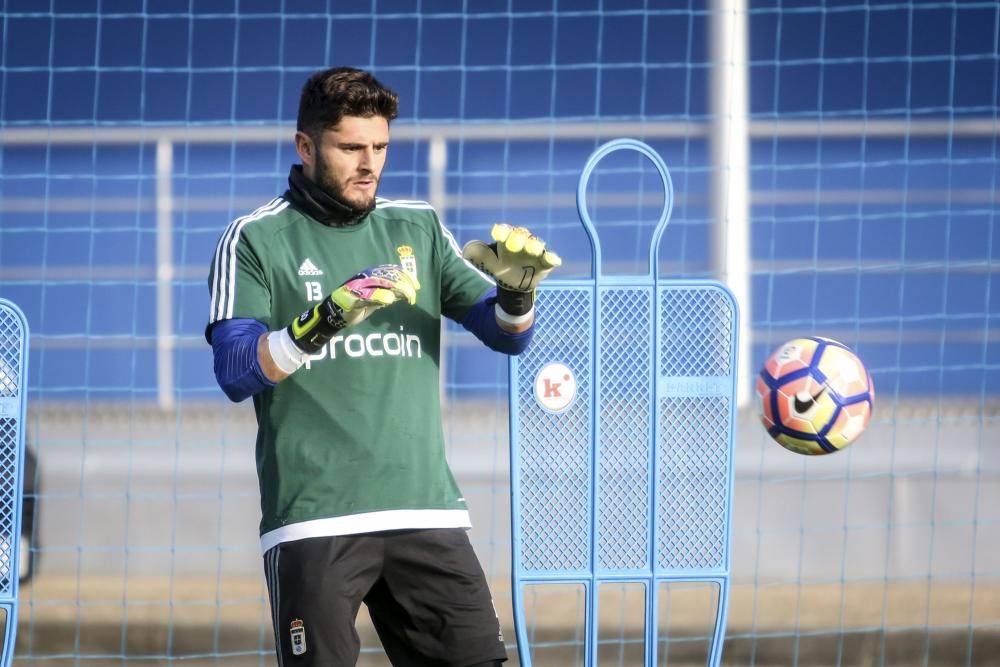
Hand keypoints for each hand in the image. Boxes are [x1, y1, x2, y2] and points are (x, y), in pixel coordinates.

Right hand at [288, 264, 419, 352]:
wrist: (336, 313)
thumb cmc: (357, 304)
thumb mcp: (377, 298)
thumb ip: (390, 293)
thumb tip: (407, 292)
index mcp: (371, 275)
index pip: (391, 270)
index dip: (406, 275)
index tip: (417, 285)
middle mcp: (365, 278)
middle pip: (389, 276)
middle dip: (404, 284)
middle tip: (413, 295)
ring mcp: (358, 287)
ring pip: (381, 283)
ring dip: (397, 290)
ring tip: (407, 297)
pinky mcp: (353, 299)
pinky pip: (368, 297)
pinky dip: (379, 297)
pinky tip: (389, 300)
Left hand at [463, 224, 560, 315]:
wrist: (514, 283)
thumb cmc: (501, 268)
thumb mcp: (489, 263)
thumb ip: (480, 256)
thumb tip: (466, 251)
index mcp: (508, 240)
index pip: (506, 231)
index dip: (503, 232)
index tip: (498, 234)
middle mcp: (522, 243)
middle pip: (522, 235)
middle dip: (518, 237)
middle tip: (513, 244)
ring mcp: (535, 252)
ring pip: (536, 245)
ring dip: (534, 246)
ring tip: (531, 248)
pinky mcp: (545, 263)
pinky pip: (550, 259)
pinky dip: (551, 258)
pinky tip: (551, 259)